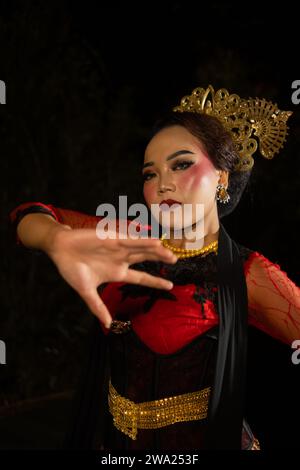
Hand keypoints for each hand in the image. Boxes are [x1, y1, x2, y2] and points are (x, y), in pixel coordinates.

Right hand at [45, 226, 176, 327]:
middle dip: (161, 259)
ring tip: (171, 253)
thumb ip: (98, 307)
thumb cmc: (72, 268)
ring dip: (156, 250)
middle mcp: (121, 259)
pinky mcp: (112, 238)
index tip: (170, 286)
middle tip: (176, 260)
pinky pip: (130, 240)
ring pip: (142, 249)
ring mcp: (118, 248)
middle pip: (146, 259)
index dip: (155, 281)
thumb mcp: (86, 291)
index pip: (141, 277)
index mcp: (117, 272)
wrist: (59, 250)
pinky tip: (156, 242)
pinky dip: (143, 241)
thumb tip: (108, 325)